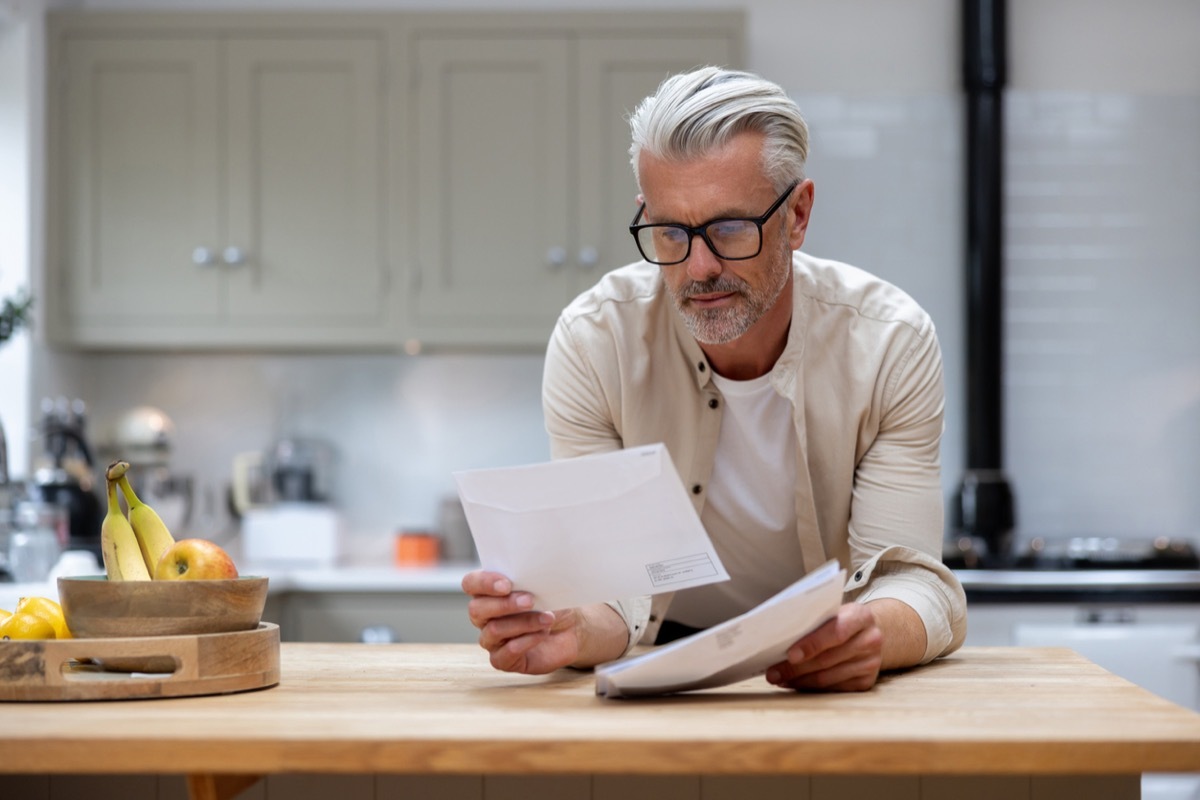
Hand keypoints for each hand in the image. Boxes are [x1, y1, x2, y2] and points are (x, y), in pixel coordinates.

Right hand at [461, 569, 582, 674]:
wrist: (571, 629)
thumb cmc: (553, 604)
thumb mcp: (543, 587)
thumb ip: (528, 581)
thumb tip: (527, 578)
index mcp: (488, 592)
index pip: (471, 583)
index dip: (484, 583)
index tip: (507, 584)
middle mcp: (484, 616)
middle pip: (476, 609)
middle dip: (505, 604)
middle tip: (530, 600)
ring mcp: (492, 640)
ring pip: (494, 630)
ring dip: (523, 622)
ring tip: (547, 618)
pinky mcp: (503, 660)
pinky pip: (505, 653)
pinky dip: (526, 641)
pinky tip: (542, 634)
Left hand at [765, 602, 883, 691]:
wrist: (870, 631)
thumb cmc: (841, 619)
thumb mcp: (833, 611)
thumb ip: (813, 620)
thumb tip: (778, 637)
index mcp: (861, 616)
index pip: (836, 632)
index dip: (812, 644)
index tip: (790, 655)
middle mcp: (870, 640)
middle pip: (828, 659)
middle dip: (796, 668)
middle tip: (772, 673)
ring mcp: (870, 663)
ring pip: (828, 678)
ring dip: (799, 680)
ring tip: (779, 679)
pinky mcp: (866, 682)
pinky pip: (833, 689)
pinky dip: (810, 687)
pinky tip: (795, 682)